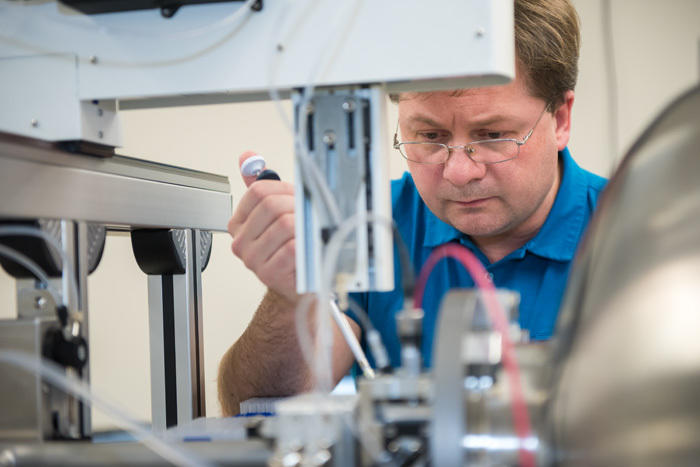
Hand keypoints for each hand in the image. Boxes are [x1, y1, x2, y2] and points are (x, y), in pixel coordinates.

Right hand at [228, 151, 297, 302]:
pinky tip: (309, 249)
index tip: (296, 196)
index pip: (258, 191)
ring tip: (311, 232)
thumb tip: (247, 157)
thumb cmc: (289, 248)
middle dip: (297, 206)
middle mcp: (241, 242)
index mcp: (238, 224)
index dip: (284, 189)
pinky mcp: (270, 274)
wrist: (299, 285)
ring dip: (305, 226)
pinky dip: (306, 245)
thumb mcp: (275, 214)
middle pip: (272, 206)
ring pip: (285, 225)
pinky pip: (292, 248)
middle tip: (309, 214)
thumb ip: (260, 185)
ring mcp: (254, 260)